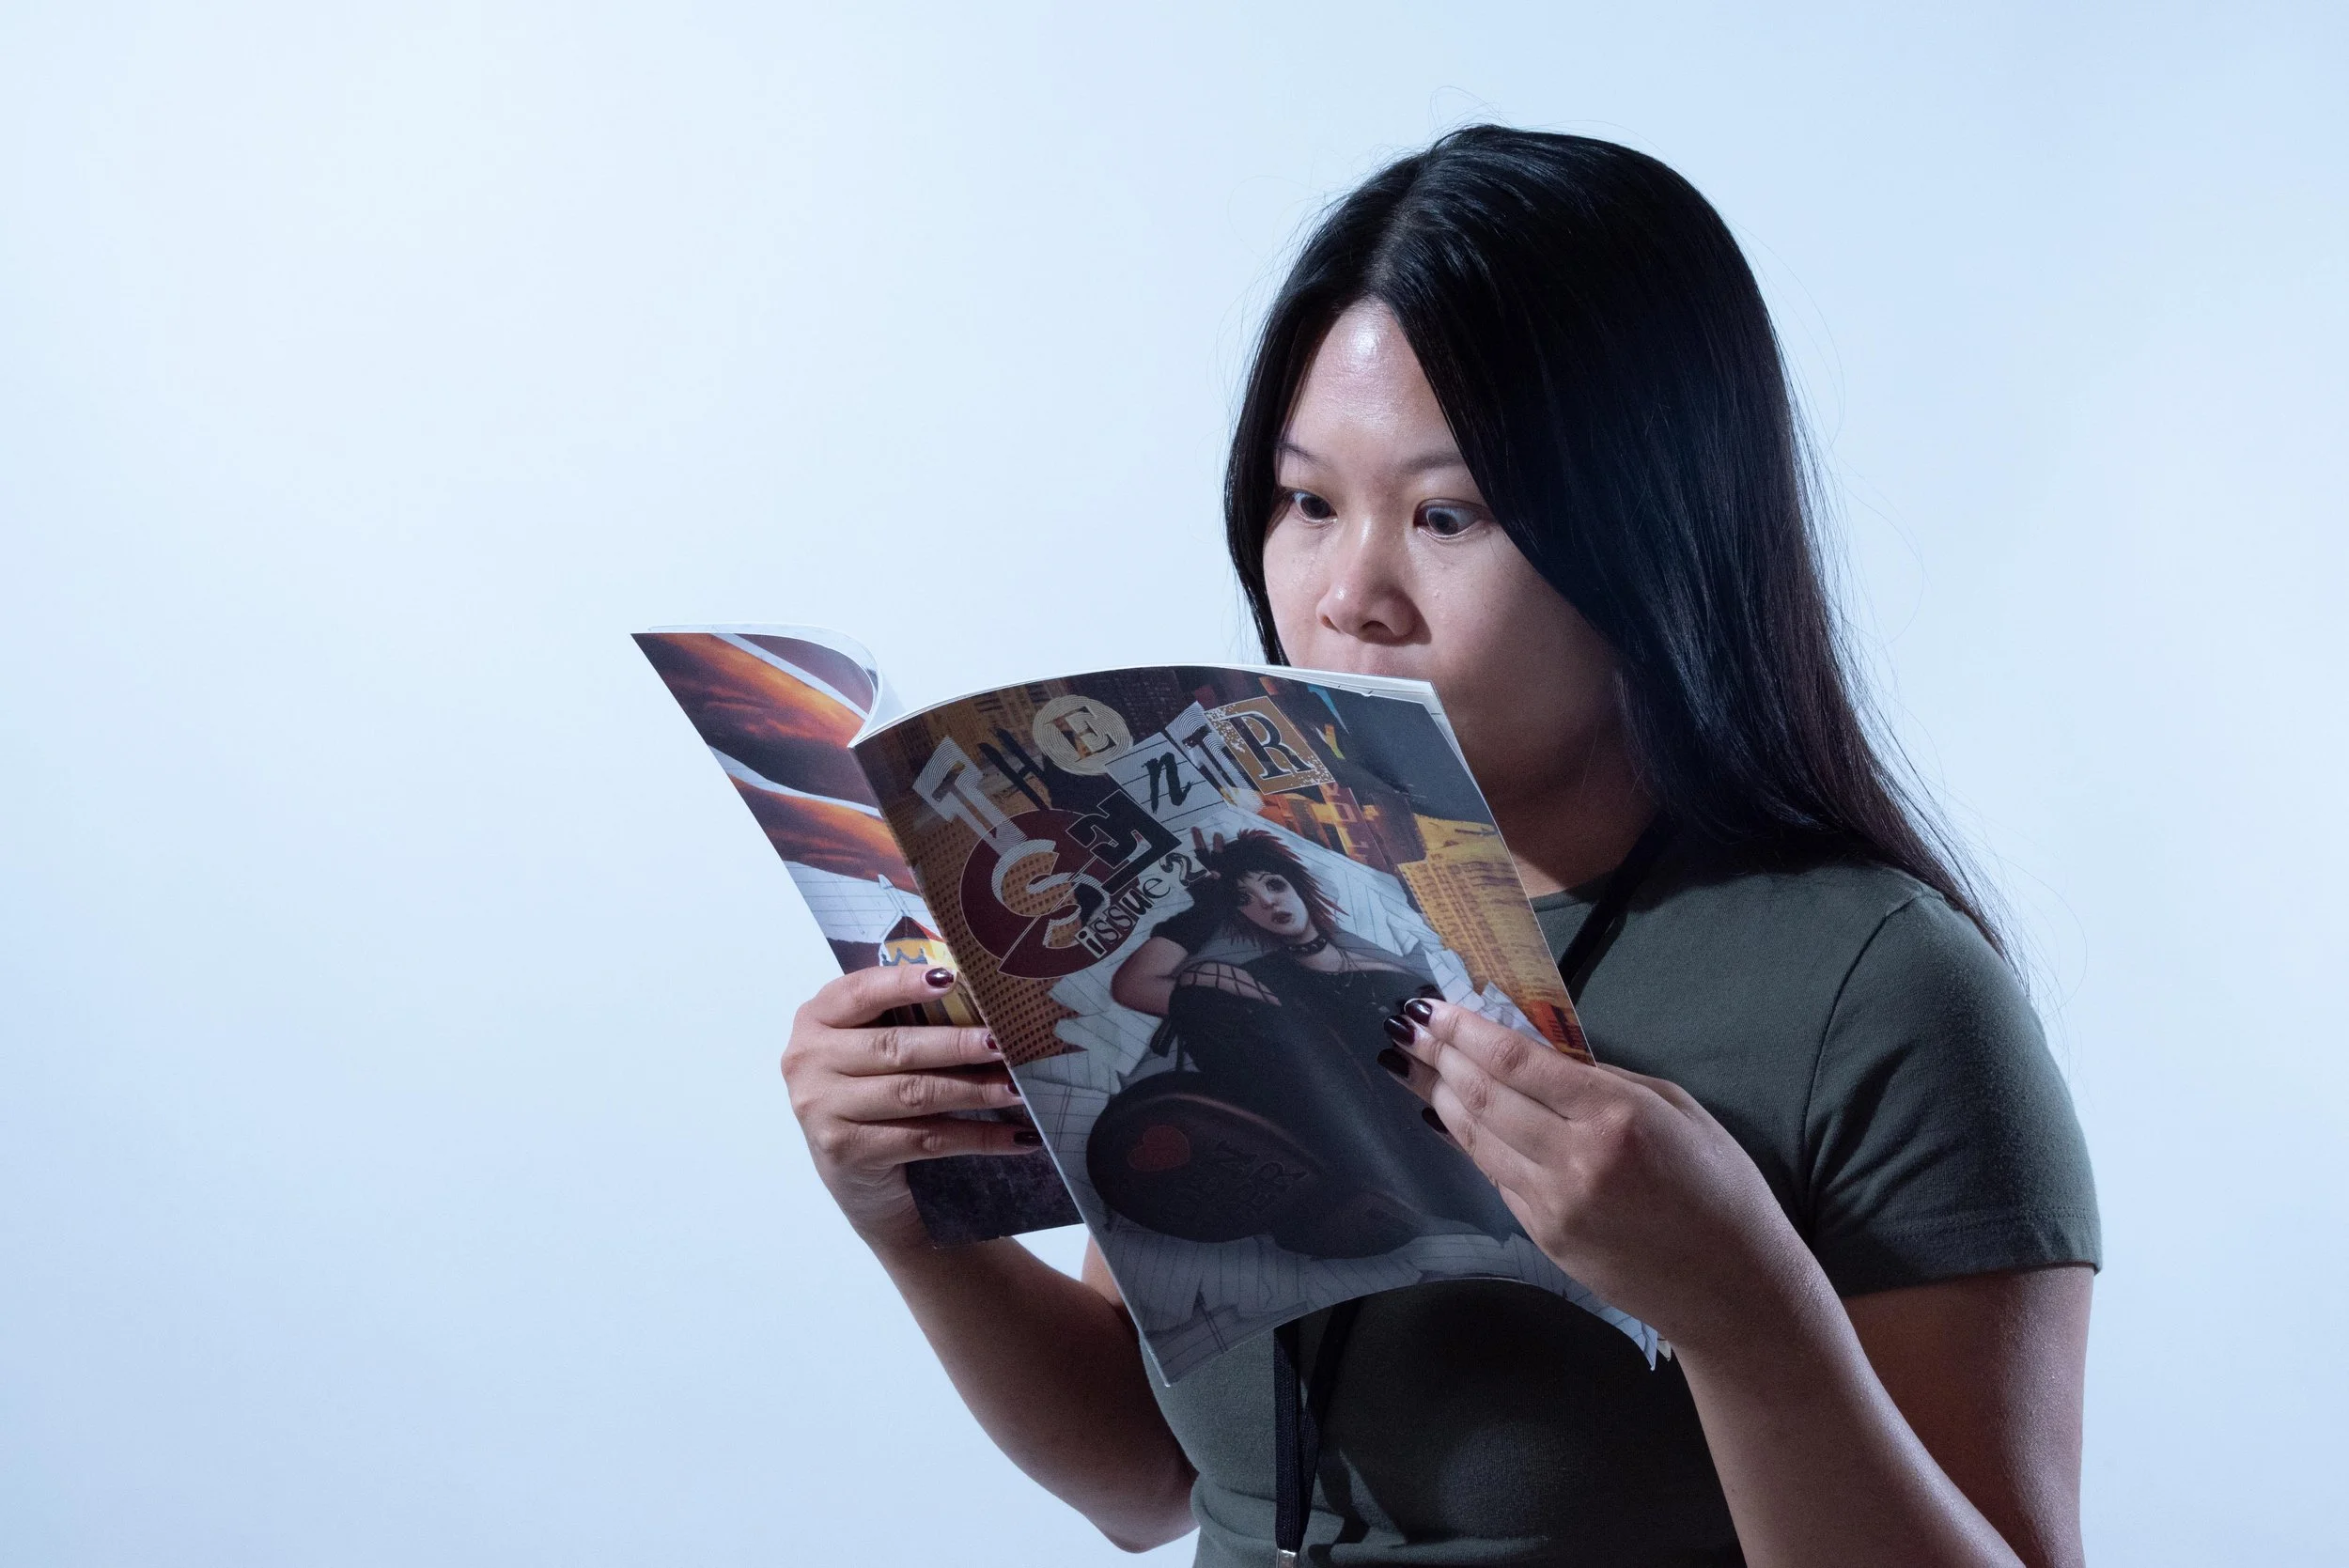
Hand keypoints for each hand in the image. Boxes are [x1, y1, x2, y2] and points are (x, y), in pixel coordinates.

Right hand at [783, 963, 1037, 1254]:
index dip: (906, 983)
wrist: (854, 1181)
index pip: (861, 991)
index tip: (955, 978)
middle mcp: (808, 1060)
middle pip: (896, 1047)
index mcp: (816, 1019)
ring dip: (975, 1090)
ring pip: (914, 1093)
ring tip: (1018, 1087)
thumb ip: (905, 1017)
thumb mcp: (872, 1049)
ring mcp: (822, 1109)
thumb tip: (981, 993)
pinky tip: (1018, 1134)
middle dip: (958, 1044)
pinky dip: (978, 1137)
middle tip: (1004, 1042)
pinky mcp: (847, 1152)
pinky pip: (926, 1139)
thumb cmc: (871, 1096)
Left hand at [1386, 997, 1811, 1354]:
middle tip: (1406, 1027)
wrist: (1734, 1289)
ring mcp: (1555, 1205)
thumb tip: (1541, 1054)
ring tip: (1413, 1065)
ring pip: (1477, 1139)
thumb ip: (1604, 1080)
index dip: (1465, 1032)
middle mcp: (1576, 1160)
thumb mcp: (1675, 1109)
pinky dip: (1469, 1141)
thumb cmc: (1720, 1188)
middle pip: (1484, 1097)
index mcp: (1616, 1116)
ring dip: (1439, 1097)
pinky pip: (1497, 1178)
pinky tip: (1449, 1117)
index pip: (1517, 1063)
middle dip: (1438, 1057)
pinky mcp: (1546, 1238)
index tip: (1431, 1008)